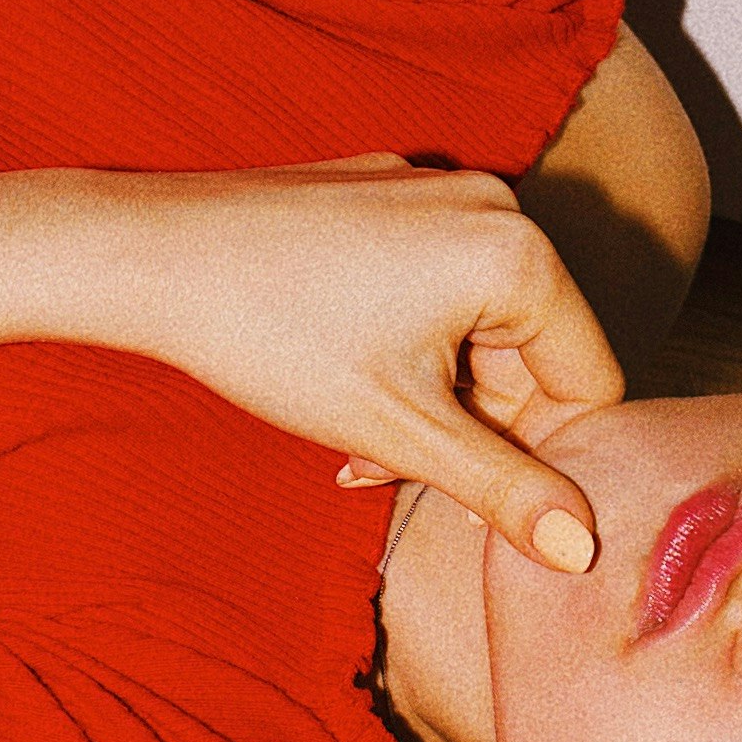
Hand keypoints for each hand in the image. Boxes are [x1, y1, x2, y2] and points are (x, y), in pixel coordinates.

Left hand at [73, 160, 625, 569]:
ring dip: (432, 392)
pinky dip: (403, 340)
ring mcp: (438, 189)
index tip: (453, 489)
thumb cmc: (271, 336)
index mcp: (520, 253)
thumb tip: (584, 552)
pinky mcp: (390, 189)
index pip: (590, 385)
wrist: (151, 255)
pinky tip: (339, 368)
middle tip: (381, 462)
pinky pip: (436, 282)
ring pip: (479, 325)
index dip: (534, 458)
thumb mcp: (400, 431)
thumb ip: (505, 490)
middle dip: (470, 423)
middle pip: (533, 355)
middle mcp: (495, 203)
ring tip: (352, 427)